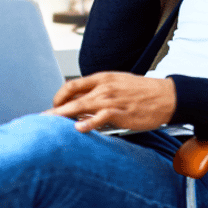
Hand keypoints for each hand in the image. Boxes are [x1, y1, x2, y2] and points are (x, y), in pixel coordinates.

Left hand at [44, 72, 176, 132]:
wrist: (167, 96)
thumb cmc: (143, 92)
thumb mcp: (119, 85)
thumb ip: (100, 92)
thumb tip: (81, 105)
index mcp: (103, 78)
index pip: (72, 85)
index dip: (58, 97)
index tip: (52, 108)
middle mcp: (105, 87)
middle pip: (72, 96)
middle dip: (53, 109)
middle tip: (40, 119)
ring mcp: (112, 99)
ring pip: (81, 106)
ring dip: (63, 116)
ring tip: (49, 124)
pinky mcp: (121, 112)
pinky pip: (100, 117)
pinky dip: (88, 123)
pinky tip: (78, 129)